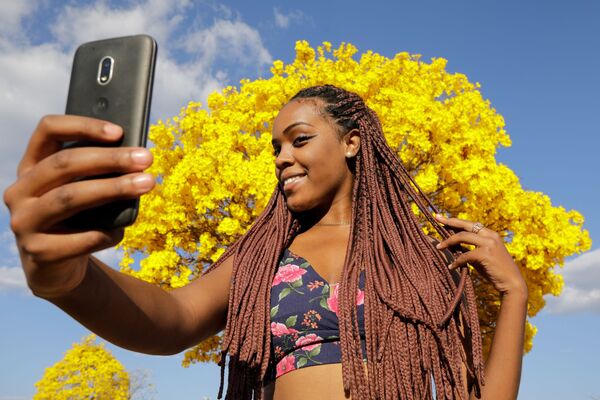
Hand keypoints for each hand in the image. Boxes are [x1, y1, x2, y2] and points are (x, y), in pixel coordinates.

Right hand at [3, 115, 154, 296]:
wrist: (58, 268)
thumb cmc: (78, 219)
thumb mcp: (83, 190)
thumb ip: (98, 173)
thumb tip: (135, 157)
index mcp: (31, 167)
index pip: (48, 130)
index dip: (83, 126)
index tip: (119, 131)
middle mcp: (19, 191)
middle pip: (64, 163)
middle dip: (110, 158)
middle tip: (146, 158)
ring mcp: (25, 223)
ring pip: (70, 197)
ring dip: (113, 189)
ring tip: (147, 184)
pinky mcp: (38, 252)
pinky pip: (80, 238)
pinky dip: (106, 232)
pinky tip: (121, 230)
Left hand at [434, 214, 526, 297]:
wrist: (512, 283)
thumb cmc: (495, 270)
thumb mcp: (481, 256)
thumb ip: (470, 248)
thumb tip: (453, 244)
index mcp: (490, 234)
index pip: (469, 224)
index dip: (455, 221)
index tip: (442, 217)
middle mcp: (490, 235)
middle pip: (465, 225)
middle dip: (449, 221)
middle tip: (435, 218)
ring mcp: (489, 244)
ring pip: (462, 237)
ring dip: (448, 242)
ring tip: (438, 247)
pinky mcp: (485, 254)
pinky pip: (464, 255)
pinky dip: (456, 261)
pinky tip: (451, 267)